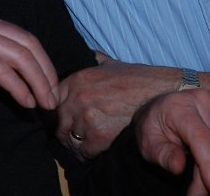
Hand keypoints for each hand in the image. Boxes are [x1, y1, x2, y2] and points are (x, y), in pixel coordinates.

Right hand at [0, 11, 60, 114]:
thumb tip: (19, 81)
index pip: (25, 38)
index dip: (43, 63)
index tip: (51, 87)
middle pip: (29, 44)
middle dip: (46, 74)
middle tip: (53, 100)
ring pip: (20, 57)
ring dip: (38, 83)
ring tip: (45, 105)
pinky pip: (3, 70)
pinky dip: (19, 88)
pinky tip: (26, 102)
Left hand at [57, 58, 179, 158]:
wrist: (159, 92)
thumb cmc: (136, 78)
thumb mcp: (109, 64)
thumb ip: (94, 62)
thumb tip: (88, 55)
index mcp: (76, 80)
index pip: (50, 101)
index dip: (56, 112)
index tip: (62, 118)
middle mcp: (77, 98)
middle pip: (58, 123)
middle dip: (65, 130)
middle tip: (73, 135)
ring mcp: (86, 118)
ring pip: (69, 140)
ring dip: (76, 144)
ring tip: (86, 143)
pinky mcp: (98, 136)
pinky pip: (84, 152)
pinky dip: (88, 154)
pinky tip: (95, 150)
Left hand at [134, 89, 209, 195]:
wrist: (163, 110)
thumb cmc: (155, 128)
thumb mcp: (149, 144)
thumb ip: (163, 155)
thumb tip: (179, 167)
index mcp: (180, 106)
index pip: (201, 137)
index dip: (209, 163)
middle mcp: (205, 101)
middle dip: (207, 178)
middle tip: (195, 193)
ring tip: (200, 181)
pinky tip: (209, 164)